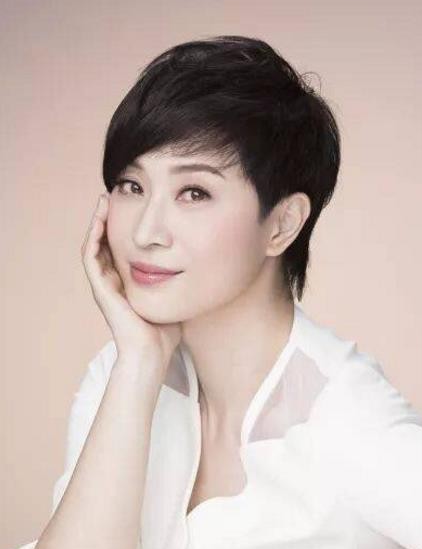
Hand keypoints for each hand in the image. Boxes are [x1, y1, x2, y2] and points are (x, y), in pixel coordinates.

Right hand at [81, 192, 181, 365]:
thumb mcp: (175, 295)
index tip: (134, 206)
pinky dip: (93, 237)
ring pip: (94, 245)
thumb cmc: (166, 332)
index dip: (124, 227)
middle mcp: (113, 282)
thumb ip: (182, 280)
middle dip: (109, 219)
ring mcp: (105, 286)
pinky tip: (100, 219)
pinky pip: (91, 257)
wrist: (152, 354)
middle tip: (115, 195)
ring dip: (98, 222)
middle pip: (106, 243)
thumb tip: (203, 263)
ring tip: (104, 200)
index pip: (121, 248)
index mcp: (127, 283)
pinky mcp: (101, 289)